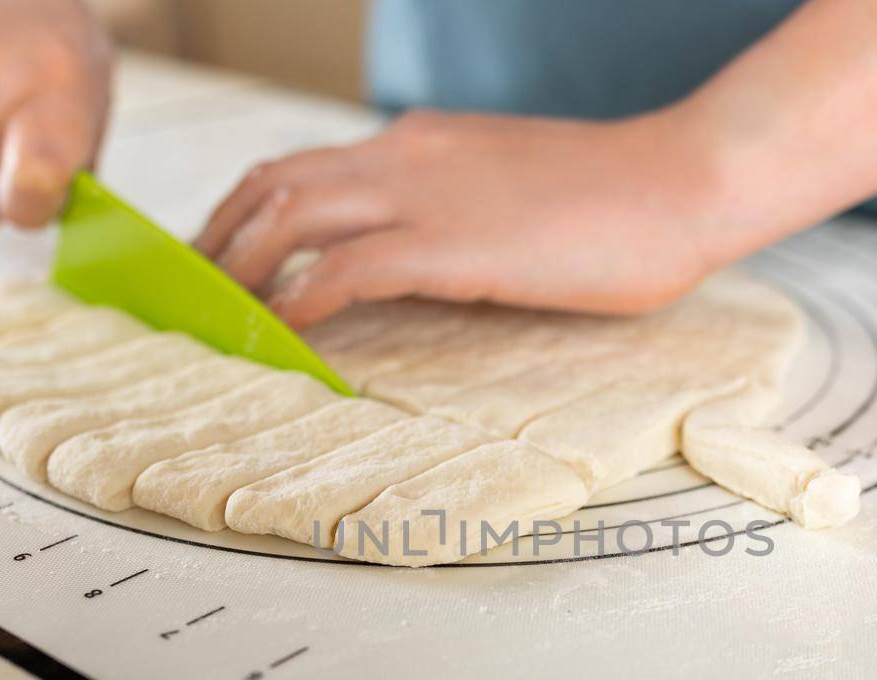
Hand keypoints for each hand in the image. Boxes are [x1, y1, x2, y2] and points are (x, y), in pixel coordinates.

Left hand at [194, 110, 720, 329]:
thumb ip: (459, 211)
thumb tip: (426, 259)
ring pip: (286, 216)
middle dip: (218, 239)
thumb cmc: (620, 198)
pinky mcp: (447, 244)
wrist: (681, 182)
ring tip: (222, 322)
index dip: (247, 213)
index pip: (304, 167)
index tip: (224, 257)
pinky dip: (297, 306)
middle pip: (272, 183)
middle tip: (195, 295)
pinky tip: (283, 339)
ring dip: (241, 271)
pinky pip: (340, 272)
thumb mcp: (515, 193)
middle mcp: (404, 157)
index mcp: (421, 143)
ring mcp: (423, 196)